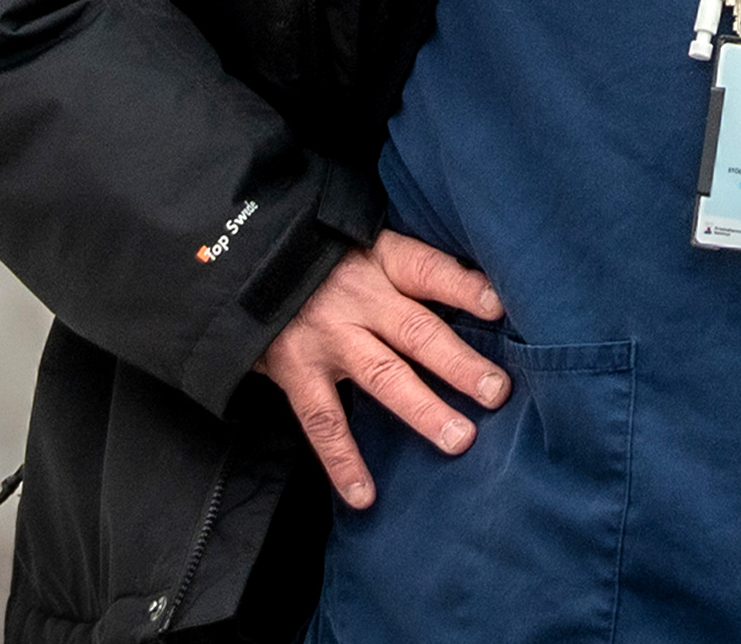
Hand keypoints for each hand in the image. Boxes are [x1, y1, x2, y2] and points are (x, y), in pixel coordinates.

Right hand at [256, 230, 509, 508]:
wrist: (240, 265)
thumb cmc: (325, 260)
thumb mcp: (366, 244)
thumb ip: (411, 271)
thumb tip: (482, 296)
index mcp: (380, 261)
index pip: (428, 270)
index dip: (464, 288)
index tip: (500, 309)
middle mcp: (358, 298)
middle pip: (417, 331)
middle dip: (459, 364)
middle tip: (497, 393)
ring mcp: (327, 338)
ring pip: (382, 377)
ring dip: (422, 410)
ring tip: (459, 440)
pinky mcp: (296, 372)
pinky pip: (323, 422)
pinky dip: (343, 461)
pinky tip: (365, 495)